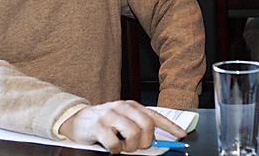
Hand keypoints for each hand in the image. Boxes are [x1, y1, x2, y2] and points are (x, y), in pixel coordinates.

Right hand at [58, 100, 186, 153]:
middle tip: (137, 146)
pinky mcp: (98, 127)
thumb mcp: (122, 118)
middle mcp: (122, 108)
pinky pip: (115, 143)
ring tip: (122, 146)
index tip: (181, 135)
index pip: (155, 115)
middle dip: (146, 141)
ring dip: (130, 147)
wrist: (76, 118)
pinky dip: (116, 150)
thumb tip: (156, 139)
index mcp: (131, 106)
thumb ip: (137, 124)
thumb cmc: (103, 121)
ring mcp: (110, 116)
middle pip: (147, 126)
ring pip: (133, 134)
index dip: (171, 126)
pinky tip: (112, 147)